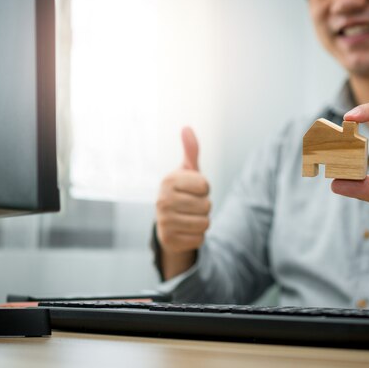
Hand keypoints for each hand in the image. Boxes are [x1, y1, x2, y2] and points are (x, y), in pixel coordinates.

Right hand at [156, 127, 210, 277]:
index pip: (205, 186)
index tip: (194, 189)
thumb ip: (191, 151)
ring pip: (205, 223)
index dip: (205, 188)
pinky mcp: (169, 240)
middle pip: (207, 206)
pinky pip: (200, 239)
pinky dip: (197, 236)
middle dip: (204, 206)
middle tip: (191, 205)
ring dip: (202, 221)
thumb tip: (187, 128)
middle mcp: (162, 201)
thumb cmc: (183, 191)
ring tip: (189, 217)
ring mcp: (163, 222)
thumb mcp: (188, 171)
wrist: (168, 220)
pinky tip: (186, 230)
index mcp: (168, 181)